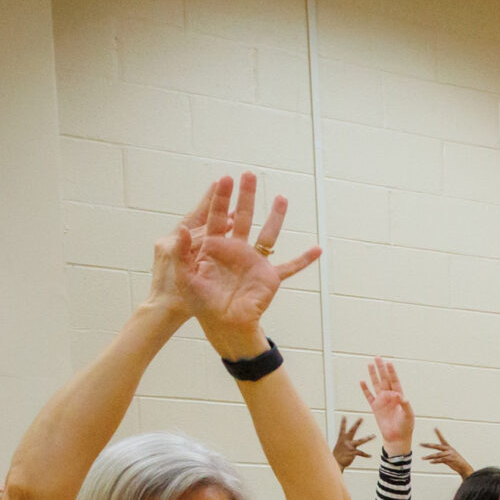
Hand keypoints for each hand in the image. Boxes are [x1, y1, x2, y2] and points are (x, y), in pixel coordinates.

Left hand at [166, 174, 319, 352]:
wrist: (223, 324)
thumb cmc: (201, 303)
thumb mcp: (184, 276)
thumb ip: (182, 252)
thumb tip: (181, 228)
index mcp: (215, 246)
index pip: (217, 216)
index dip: (220, 198)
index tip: (224, 179)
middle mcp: (236, 249)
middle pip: (242, 217)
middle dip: (245, 196)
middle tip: (248, 175)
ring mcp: (255, 261)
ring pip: (268, 234)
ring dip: (276, 216)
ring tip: (282, 198)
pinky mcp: (270, 277)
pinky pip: (291, 267)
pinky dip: (305, 259)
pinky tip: (317, 249)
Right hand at [331, 417, 371, 470]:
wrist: (335, 463)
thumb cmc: (337, 456)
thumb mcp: (339, 447)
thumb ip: (343, 444)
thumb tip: (346, 443)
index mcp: (341, 439)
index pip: (342, 429)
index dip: (343, 423)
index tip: (344, 416)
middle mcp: (346, 441)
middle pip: (352, 430)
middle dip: (357, 424)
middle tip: (361, 418)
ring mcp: (349, 446)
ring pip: (360, 441)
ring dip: (368, 438)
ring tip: (374, 436)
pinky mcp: (352, 452)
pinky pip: (361, 453)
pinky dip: (366, 455)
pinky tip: (370, 456)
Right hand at [359, 358, 414, 455]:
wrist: (397, 437)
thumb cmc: (406, 426)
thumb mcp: (408, 415)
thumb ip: (405, 405)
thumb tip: (400, 396)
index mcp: (399, 396)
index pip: (395, 381)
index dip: (392, 372)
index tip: (388, 363)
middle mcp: (390, 396)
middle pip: (384, 379)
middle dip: (381, 369)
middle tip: (377, 357)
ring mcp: (382, 401)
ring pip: (376, 385)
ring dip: (373, 375)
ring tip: (370, 364)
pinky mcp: (375, 407)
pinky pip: (368, 396)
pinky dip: (365, 389)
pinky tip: (362, 381)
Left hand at [421, 429, 473, 478]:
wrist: (464, 467)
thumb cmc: (456, 461)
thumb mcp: (449, 456)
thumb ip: (441, 455)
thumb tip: (433, 458)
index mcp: (448, 447)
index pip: (442, 439)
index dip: (439, 433)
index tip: (435, 428)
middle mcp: (448, 449)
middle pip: (437, 446)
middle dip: (428, 445)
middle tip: (421, 444)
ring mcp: (449, 454)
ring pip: (437, 455)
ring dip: (429, 457)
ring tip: (423, 458)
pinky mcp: (450, 460)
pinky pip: (441, 460)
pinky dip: (435, 461)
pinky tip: (431, 462)